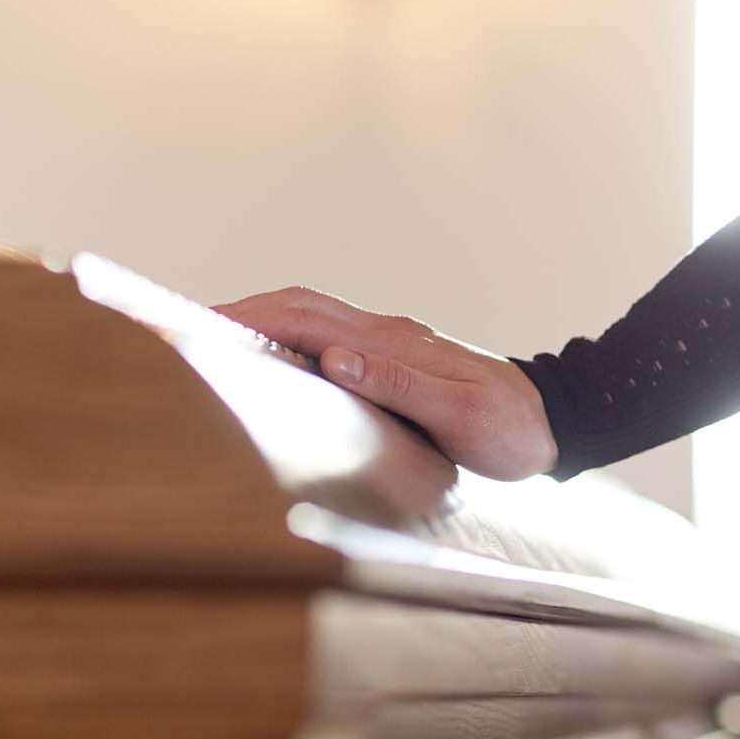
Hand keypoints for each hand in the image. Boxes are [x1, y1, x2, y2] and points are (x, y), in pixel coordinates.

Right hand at [214, 287, 558, 480]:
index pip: (305, 317)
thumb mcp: (461, 415)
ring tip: (213, 345)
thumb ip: (400, 385)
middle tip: (183, 329)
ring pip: (313, 322)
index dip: (248, 316)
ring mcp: (392, 347)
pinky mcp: (397, 365)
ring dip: (263, 326)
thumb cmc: (512, 430)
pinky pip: (331, 343)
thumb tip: (334, 358)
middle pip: (299, 308)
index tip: (196, 323)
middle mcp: (387, 336)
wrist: (557, 425)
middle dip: (240, 314)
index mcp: (393, 343)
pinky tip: (272, 367)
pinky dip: (290, 345)